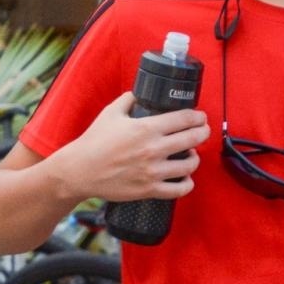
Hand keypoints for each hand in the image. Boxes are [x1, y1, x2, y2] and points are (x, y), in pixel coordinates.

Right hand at [61, 92, 209, 202]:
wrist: (80, 170)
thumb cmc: (93, 141)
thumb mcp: (110, 113)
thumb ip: (128, 100)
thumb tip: (139, 93)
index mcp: (146, 128)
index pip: (184, 119)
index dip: (197, 116)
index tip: (200, 116)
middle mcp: (153, 149)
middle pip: (193, 139)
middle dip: (203, 132)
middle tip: (203, 130)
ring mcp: (153, 171)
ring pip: (190, 164)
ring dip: (195, 158)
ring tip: (192, 155)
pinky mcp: (149, 189)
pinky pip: (179, 189)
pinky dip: (187, 183)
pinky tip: (186, 178)